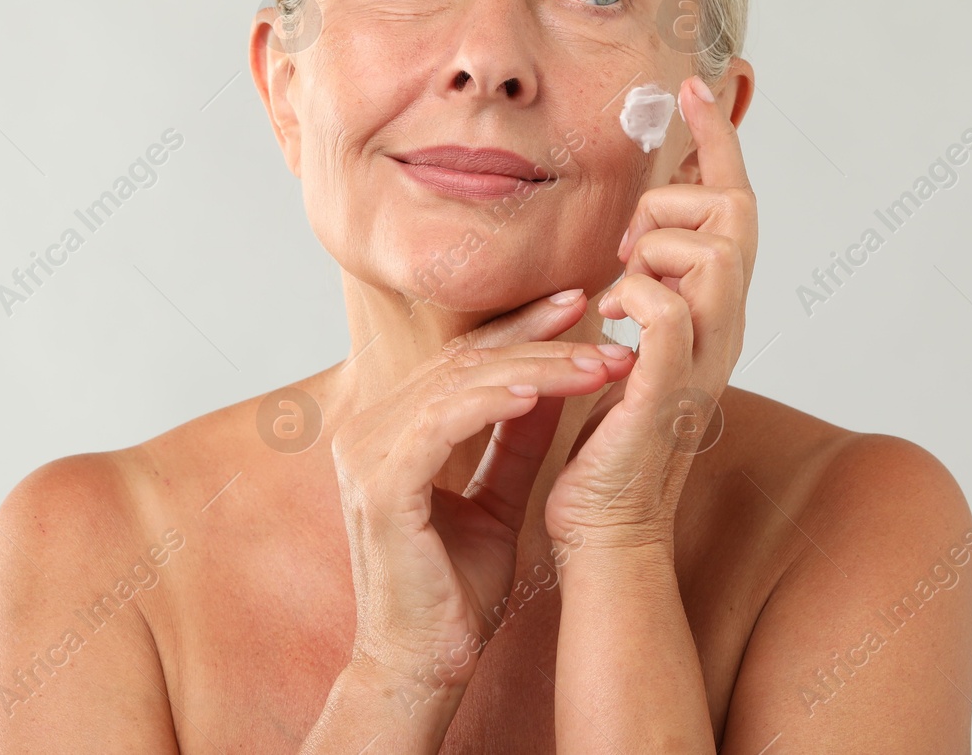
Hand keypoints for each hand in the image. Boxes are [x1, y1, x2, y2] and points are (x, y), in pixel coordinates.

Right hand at [328, 292, 634, 710]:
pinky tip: (539, 392)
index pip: (462, 358)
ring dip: (536, 367)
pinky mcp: (379, 484)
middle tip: (604, 329)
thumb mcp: (500, 497)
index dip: (522, 328)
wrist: (425, 664)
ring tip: (597, 363)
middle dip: (540, 340)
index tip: (580, 307)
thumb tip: (555, 377)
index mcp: (391, 428)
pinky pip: (441, 422)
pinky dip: (492, 401)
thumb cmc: (455, 591)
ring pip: (460, 383)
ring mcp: (366, 454)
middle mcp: (369, 429)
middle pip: (463, 360)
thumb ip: (519, 438)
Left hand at [546, 74, 756, 552]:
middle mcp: (725, 328)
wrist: (606, 524)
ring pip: (711, 251)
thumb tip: (631, 233)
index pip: (732, 206)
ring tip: (616, 293)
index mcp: (714, 309)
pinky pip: (669, 312)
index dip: (718, 141)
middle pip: (735, 215)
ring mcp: (704, 360)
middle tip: (627, 245)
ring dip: (652, 251)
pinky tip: (608, 321)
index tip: (695, 84)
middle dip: (676, 203)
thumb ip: (639, 282)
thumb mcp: (626, 337)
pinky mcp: (668, 393)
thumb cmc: (607, 433)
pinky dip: (634, 299)